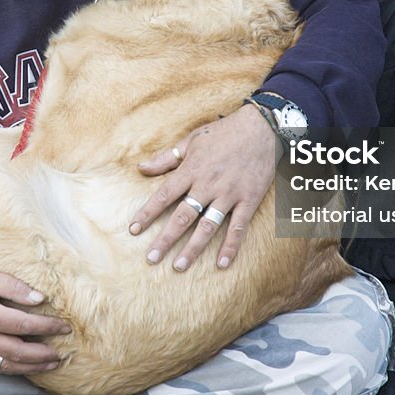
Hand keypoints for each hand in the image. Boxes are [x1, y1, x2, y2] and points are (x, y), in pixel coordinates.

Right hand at [0, 250, 71, 374]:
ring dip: (31, 367)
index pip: (25, 326)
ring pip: (7, 365)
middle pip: (19, 352)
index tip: (65, 327)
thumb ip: (14, 286)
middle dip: (43, 354)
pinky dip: (13, 369)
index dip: (48, 328)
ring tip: (51, 364)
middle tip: (62, 353)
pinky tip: (27, 366)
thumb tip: (40, 299)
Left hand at [132, 104, 278, 271]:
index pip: (164, 195)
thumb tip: (140, 168)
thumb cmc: (223, 133)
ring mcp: (229, 194)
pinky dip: (231, 246)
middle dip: (166, 239)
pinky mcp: (249, 200)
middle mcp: (208, 185)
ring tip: (179, 266)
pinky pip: (238, 227)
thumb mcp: (191, 140)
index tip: (134, 230)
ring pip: (207, 226)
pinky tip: (221, 264)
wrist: (260, 128)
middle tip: (151, 258)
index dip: (148, 213)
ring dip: (192, 248)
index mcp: (191, 170)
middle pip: (183, 216)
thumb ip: (166, 158)